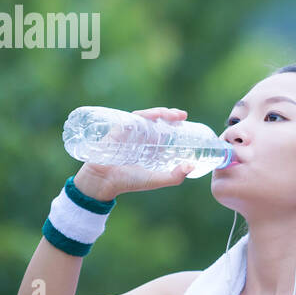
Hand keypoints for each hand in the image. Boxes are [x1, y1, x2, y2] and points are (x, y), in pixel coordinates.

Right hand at [73, 107, 195, 199]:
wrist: (103, 182)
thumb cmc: (128, 182)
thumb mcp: (155, 180)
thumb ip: (174, 177)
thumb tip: (192, 167)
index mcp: (150, 146)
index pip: (164, 129)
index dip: (175, 122)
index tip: (185, 119)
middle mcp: (141, 137)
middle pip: (157, 120)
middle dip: (170, 114)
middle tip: (182, 115)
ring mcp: (130, 132)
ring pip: (146, 116)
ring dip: (159, 112)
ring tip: (171, 114)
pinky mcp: (118, 130)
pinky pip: (131, 118)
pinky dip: (143, 115)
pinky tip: (153, 115)